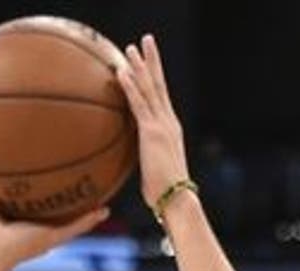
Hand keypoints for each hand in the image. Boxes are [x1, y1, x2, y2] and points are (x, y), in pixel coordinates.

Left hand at [0, 199, 108, 270]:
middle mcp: (43, 234)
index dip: (54, 207)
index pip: (44, 216)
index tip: (63, 197)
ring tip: (103, 207)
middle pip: (64, 221)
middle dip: (76, 213)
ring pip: (75, 226)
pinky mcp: (54, 238)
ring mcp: (51, 237)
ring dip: (90, 217)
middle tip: (89, 202)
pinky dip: (90, 220)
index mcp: (28, 228)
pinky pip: (76, 227)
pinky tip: (102, 211)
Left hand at [116, 33, 189, 210]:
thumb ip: (146, 158)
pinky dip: (130, 86)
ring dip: (140, 67)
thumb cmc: (166, 194)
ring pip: (150, 89)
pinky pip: (138, 104)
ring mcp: (161, 126)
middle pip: (159, 86)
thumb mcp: (154, 170)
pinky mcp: (152, 133)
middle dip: (153, 62)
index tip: (148, 61)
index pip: (161, 98)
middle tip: (147, 41)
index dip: (155, 77)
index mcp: (170, 130)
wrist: (177, 201)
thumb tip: (137, 163)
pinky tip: (122, 71)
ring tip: (131, 48)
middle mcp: (169, 123)